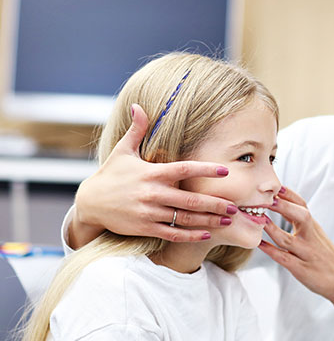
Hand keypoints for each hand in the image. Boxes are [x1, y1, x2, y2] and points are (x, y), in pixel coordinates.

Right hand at [70, 104, 238, 248]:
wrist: (89, 204)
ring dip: (209, 220)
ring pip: (185, 218)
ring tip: (228, 219)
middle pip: (191, 200)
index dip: (206, 169)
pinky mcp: (146, 228)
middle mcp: (153, 193)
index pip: (184, 169)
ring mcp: (150, 212)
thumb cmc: (110, 175)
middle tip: (236, 205)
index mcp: (152, 173)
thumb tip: (138, 105)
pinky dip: (190, 235)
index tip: (226, 170)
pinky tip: (206, 234)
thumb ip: (137, 130)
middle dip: (216, 203)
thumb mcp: (123, 151)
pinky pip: (172, 233)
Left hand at [259, 188, 333, 338]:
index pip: (302, 205)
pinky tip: (259, 244)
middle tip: (267, 197)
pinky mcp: (301, 269)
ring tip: (258, 218)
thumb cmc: (325, 256)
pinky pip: (283, 258)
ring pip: (288, 239)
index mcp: (313, 227)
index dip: (289, 194)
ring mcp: (306, 254)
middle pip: (300, 217)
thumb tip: (281, 202)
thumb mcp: (316, 234)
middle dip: (283, 206)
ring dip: (272, 228)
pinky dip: (270, 250)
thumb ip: (299, 221)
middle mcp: (311, 238)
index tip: (275, 185)